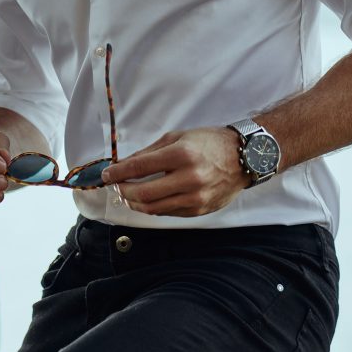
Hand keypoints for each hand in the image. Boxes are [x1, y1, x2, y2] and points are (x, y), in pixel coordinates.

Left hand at [101, 127, 247, 217]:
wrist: (244, 157)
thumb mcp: (179, 137)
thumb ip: (150, 152)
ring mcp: (195, 198)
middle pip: (142, 194)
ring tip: (129, 194)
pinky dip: (154, 207)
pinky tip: (150, 198)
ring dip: (135, 203)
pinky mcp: (199, 210)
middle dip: (123, 191)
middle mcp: (189, 178)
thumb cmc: (210, 142)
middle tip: (116, 185)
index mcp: (182, 155)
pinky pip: (168, 213)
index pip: (139, 167)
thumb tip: (124, 165)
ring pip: (153, 209)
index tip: (107, 174)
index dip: (118, 172)